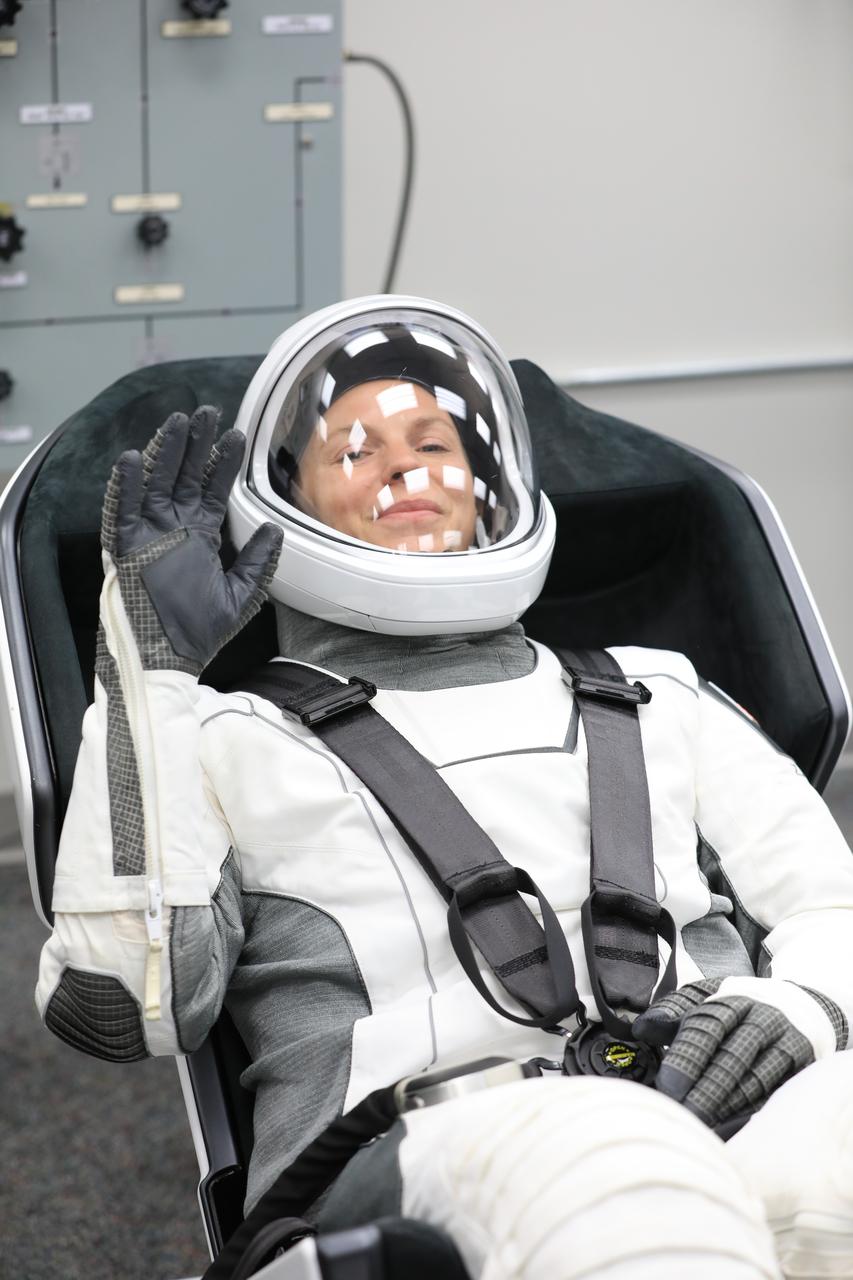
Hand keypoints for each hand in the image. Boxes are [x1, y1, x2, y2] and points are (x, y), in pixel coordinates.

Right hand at [101, 406, 282, 674]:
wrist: (167, 660)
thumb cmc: (199, 633)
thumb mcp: (240, 594)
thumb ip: (258, 561)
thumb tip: (274, 529)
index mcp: (199, 536)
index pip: (212, 489)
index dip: (222, 463)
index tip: (235, 436)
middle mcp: (173, 529)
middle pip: (184, 476)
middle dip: (195, 444)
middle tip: (206, 413)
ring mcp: (148, 535)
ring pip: (156, 483)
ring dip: (166, 452)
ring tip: (178, 422)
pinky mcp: (125, 549)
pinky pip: (122, 511)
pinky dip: (127, 487)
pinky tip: (134, 460)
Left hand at [632, 978, 813, 1129]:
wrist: (795, 1009)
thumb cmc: (735, 1012)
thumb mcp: (704, 1000)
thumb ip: (673, 1013)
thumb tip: (640, 1029)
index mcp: (731, 1001)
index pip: (707, 1026)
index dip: (687, 1057)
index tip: (668, 1086)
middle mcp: (761, 1019)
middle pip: (732, 1056)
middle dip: (706, 1089)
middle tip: (683, 1114)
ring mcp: (785, 1043)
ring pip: (756, 1079)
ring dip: (728, 1106)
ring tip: (703, 1127)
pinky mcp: (803, 1068)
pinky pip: (777, 1094)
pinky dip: (753, 1112)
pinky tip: (731, 1128)